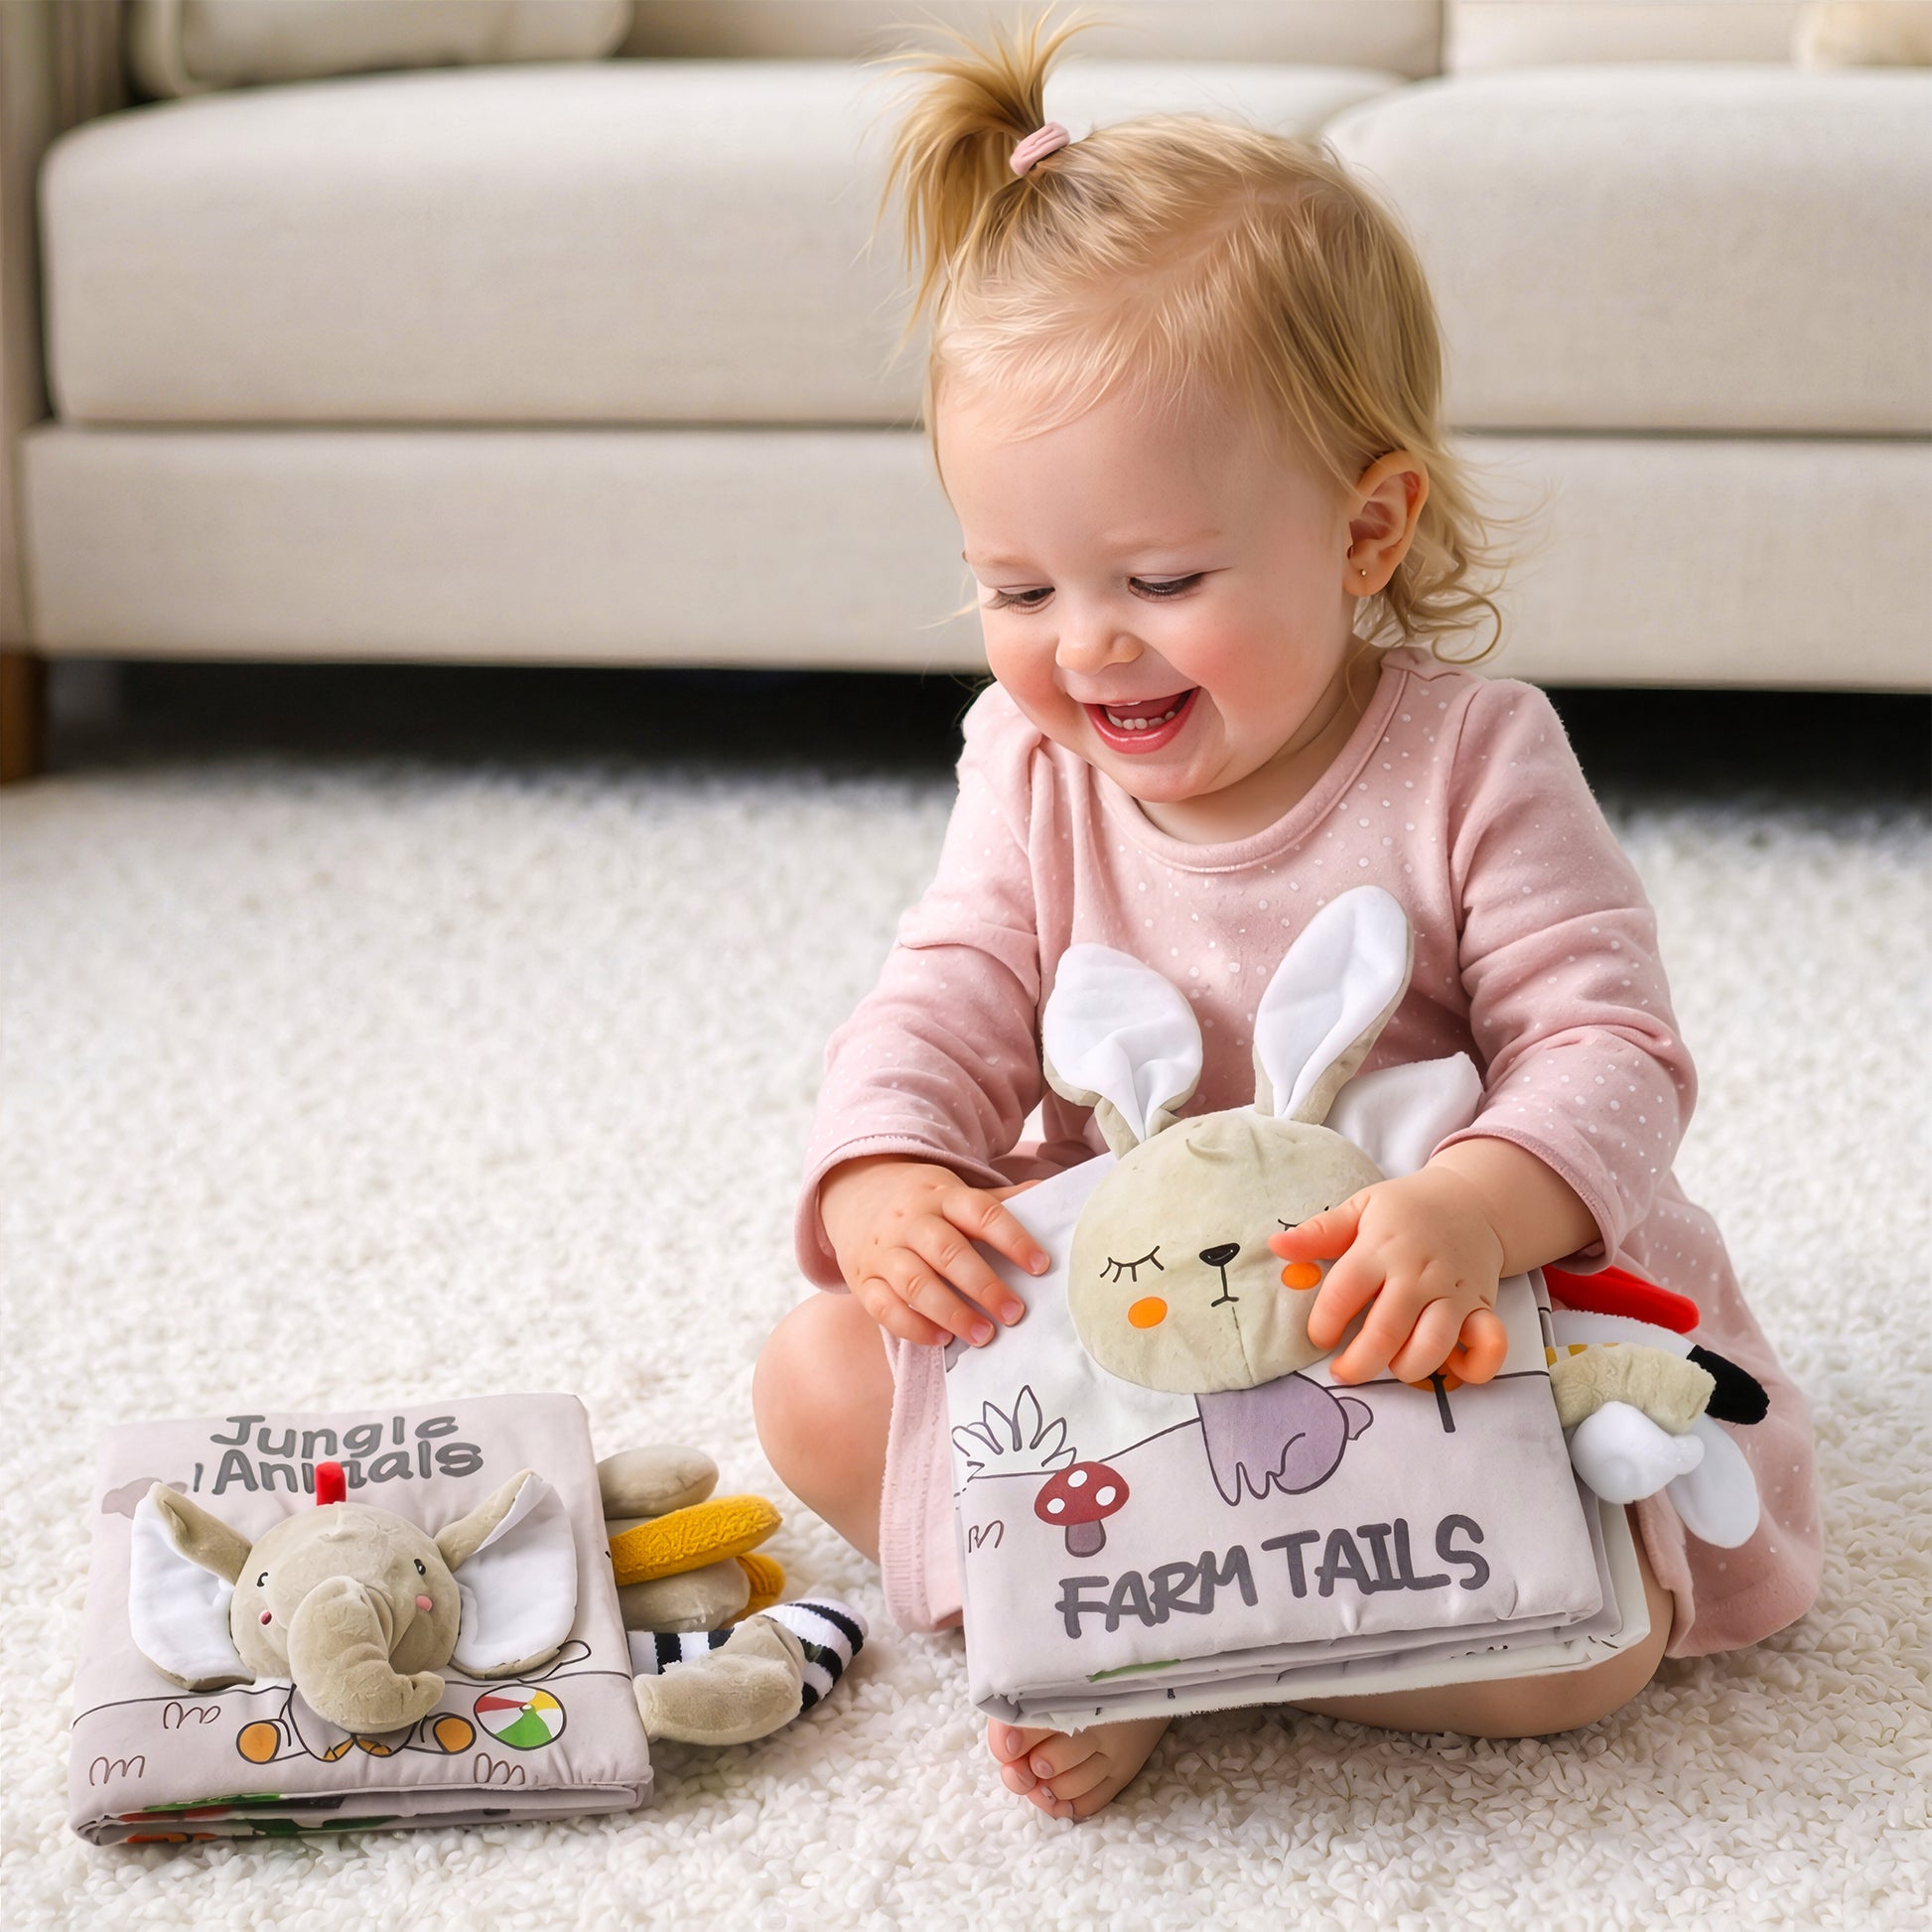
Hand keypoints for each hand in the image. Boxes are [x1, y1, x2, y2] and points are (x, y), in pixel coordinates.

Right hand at [819, 1155, 1048, 1348]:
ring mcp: (884, 1250)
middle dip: (984, 1285)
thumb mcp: (956, 1191)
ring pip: (915, 1282)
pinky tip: (941, 1341)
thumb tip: (1050, 1194)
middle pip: (948, 1252)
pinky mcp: (863, 1278)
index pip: (982, 1212)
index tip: (1041, 1266)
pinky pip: (883, 1306)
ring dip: (951, 1312)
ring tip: (984, 1335)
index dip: (1013, 1239)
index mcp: (943, 1196)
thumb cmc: (923, 1203)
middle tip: (1015, 1313)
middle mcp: (912, 1221)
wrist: (854, 1192)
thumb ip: (999, 1201)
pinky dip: (912, 1326)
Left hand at [1269, 1165, 1510, 1386]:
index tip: (1318, 1337)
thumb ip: (1318, 1232)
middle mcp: (1418, 1274)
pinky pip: (1490, 1345)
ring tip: (1390, 1367)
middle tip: (1343, 1373)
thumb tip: (1276, 1246)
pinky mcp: (1483, 1307)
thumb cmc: (1406, 1210)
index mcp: (1381, 1248)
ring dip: (1408, 1368)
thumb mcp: (1360, 1208)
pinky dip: (1476, 1367)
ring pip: (1433, 1345)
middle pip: (1387, 1330)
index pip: (1344, 1292)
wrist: (1474, 1200)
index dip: (1324, 1323)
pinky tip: (1453, 1370)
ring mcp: (1454, 1293)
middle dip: (1359, 1363)